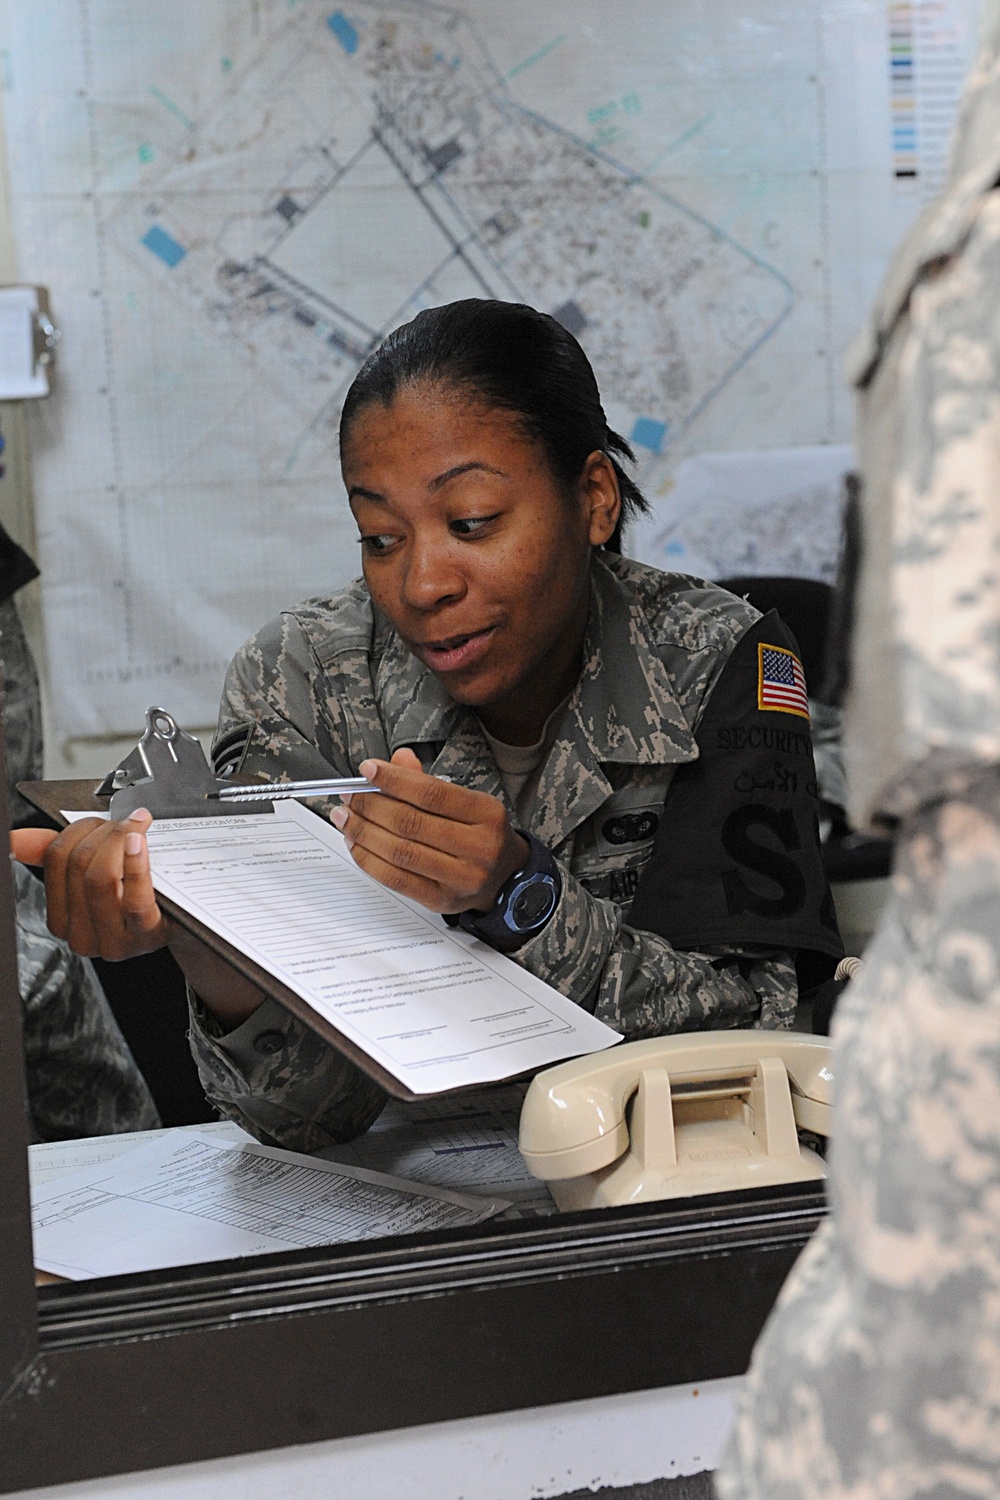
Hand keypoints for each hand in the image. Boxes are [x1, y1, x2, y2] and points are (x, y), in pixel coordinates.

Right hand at [10, 814, 267, 1028]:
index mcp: (62, 920)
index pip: (55, 859)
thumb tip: (14, 841)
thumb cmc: (139, 893)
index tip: (100, 822)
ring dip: (120, 840)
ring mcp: (114, 941)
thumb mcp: (93, 874)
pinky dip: (135, 862)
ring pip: (100, 876)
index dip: (78, 830)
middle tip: (127, 823)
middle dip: (103, 832)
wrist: (187, 920)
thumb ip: (53, 854)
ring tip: (138, 829)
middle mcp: (82, 937)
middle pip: (79, 865)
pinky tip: (140, 841)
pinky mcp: (146, 935)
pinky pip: (133, 895)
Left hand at [330, 748, 527, 912]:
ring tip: (346, 817)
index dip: (394, 780)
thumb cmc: (480, 834)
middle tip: (350, 795)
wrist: (505, 877)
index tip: (368, 770)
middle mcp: (478, 846)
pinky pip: (396, 879)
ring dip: (363, 832)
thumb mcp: (466, 801)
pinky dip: (368, 860)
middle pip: (411, 823)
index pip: (432, 793)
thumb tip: (398, 760)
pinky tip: (355, 844)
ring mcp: (461, 877)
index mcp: (486, 813)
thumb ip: (428, 782)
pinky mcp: (442, 900)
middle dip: (371, 805)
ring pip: (399, 852)